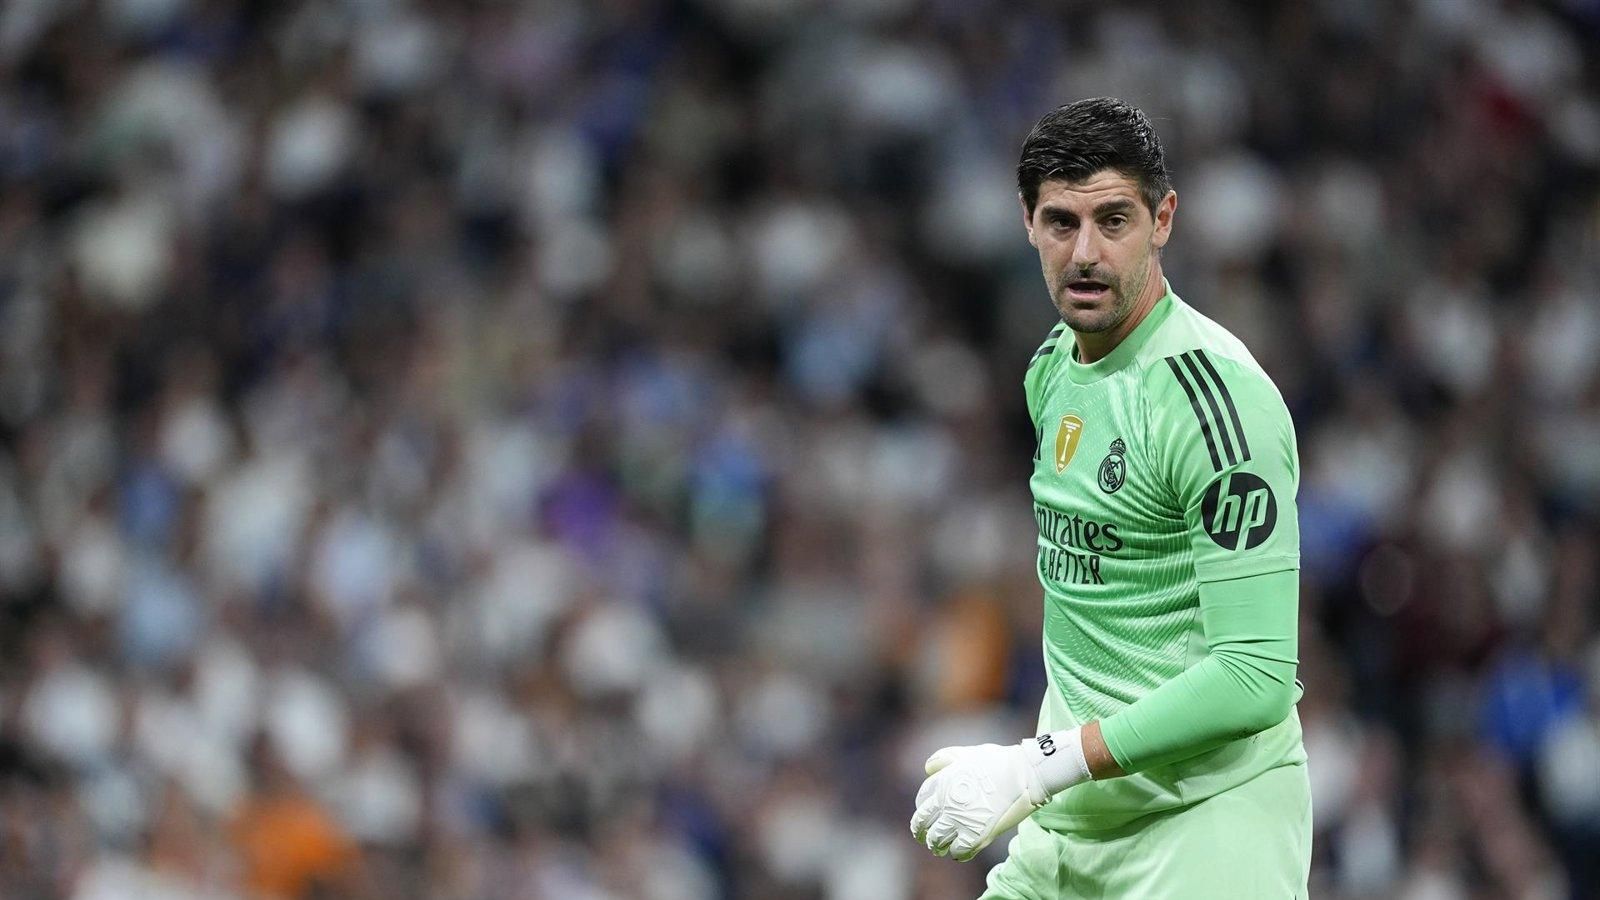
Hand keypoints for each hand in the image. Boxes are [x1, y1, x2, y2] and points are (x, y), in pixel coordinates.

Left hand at [909, 729, 1088, 860]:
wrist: (1024, 774)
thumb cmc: (998, 761)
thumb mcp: (966, 753)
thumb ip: (945, 758)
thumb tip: (928, 770)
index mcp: (942, 783)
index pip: (921, 804)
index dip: (921, 812)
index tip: (924, 817)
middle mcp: (945, 804)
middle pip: (922, 825)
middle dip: (921, 833)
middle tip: (924, 838)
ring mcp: (959, 821)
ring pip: (937, 841)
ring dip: (937, 846)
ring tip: (940, 848)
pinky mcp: (975, 837)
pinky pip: (958, 852)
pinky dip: (957, 854)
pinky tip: (959, 853)